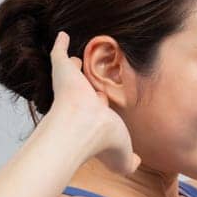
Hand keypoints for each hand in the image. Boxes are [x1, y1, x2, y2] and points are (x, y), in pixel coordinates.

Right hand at [46, 31, 137, 173]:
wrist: (83, 126)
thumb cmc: (102, 140)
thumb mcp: (123, 157)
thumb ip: (132, 161)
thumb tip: (137, 162)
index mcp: (94, 117)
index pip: (97, 108)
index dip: (101, 104)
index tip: (103, 101)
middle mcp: (81, 101)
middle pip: (85, 88)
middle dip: (88, 83)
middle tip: (90, 75)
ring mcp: (71, 85)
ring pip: (73, 72)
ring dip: (73, 64)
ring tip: (77, 56)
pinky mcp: (62, 70)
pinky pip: (59, 51)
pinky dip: (60, 43)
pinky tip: (63, 34)